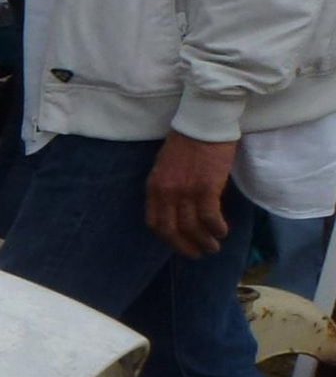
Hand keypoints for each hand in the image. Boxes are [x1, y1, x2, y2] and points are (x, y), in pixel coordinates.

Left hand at [146, 131, 240, 258]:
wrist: (203, 123)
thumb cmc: (187, 142)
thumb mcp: (165, 167)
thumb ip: (167, 188)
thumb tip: (176, 208)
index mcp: (153, 188)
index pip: (154, 223)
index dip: (167, 239)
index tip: (179, 244)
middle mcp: (166, 193)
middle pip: (171, 231)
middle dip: (185, 247)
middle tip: (198, 254)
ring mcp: (185, 192)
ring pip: (191, 227)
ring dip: (204, 241)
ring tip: (214, 247)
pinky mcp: (206, 188)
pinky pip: (210, 217)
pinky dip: (216, 228)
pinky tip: (223, 231)